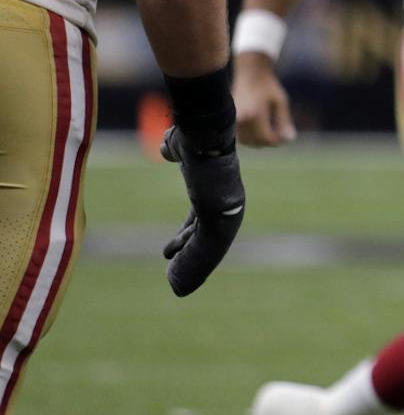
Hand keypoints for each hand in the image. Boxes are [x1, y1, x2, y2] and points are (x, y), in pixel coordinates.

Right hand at [160, 125, 243, 295]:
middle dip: (191, 254)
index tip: (169, 250)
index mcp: (216, 187)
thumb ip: (176, 149)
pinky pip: (208, 247)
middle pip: (208, 236)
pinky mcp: (222, 215)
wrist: (205, 130)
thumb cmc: (194, 130)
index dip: (185, 235)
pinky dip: (194, 265)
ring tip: (176, 285)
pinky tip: (179, 277)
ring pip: (209, 247)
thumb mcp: (181, 145)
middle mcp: (225, 200)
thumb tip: (166, 146)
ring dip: (193, 266)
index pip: (201, 219)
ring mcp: (226, 209)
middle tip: (172, 272)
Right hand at [234, 51, 295, 146]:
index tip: (286, 137)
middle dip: (269, 142)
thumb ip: (284, 121)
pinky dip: (250, 137)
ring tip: (271, 133)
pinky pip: (240, 136)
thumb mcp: (280, 102)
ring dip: (259, 141)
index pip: (266, 138)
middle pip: (255, 142)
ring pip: (246, 141)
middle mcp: (240, 119)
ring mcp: (233, 120)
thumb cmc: (267, 85)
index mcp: (254, 115)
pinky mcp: (230, 119)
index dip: (277, 141)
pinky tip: (260, 130)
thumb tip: (289, 140)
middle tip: (280, 136)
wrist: (250, 72)